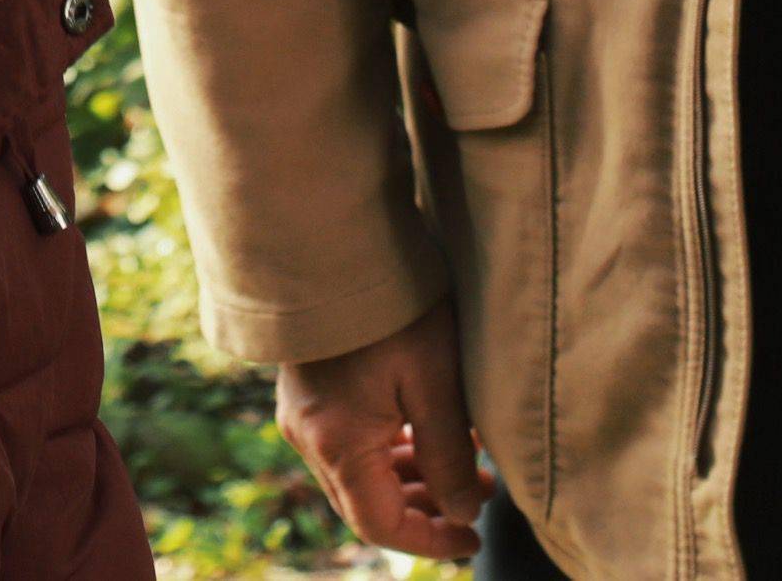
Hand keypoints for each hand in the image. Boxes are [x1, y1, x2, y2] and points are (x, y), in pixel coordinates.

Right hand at [276, 297, 493, 561]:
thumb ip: (451, 456)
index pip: (381, 525)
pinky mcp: (305, 392)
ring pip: (357, 474)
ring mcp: (301, 414)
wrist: (333, 242)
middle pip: (366, 504)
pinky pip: (346, 444)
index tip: (474, 535)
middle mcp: (308, 437)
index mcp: (337, 442)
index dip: (431, 540)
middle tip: (480, 492)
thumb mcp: (436, 382)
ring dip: (409, 479)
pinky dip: (387, 451)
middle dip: (426, 509)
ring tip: (464, 463)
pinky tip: (426, 432)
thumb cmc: (391, 308)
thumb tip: (465, 513)